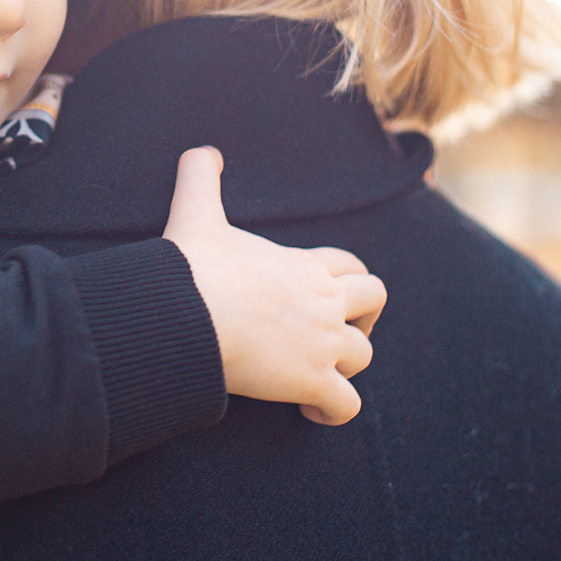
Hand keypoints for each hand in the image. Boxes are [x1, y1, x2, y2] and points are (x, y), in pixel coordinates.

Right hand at [163, 146, 384, 424]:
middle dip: (361, 315)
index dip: (344, 278)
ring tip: (315, 373)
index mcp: (304, 265)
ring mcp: (323, 343)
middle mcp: (324, 302)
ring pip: (364, 355)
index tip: (322, 293)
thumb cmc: (193, 266)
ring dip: (344, 364)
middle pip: (375, 298)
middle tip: (329, 330)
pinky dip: (334, 410)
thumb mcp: (196, 211)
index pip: (349, 264)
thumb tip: (202, 150)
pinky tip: (310, 409)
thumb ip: (200, 176)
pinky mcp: (312, 381)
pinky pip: (348, 405)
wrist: (185, 314)